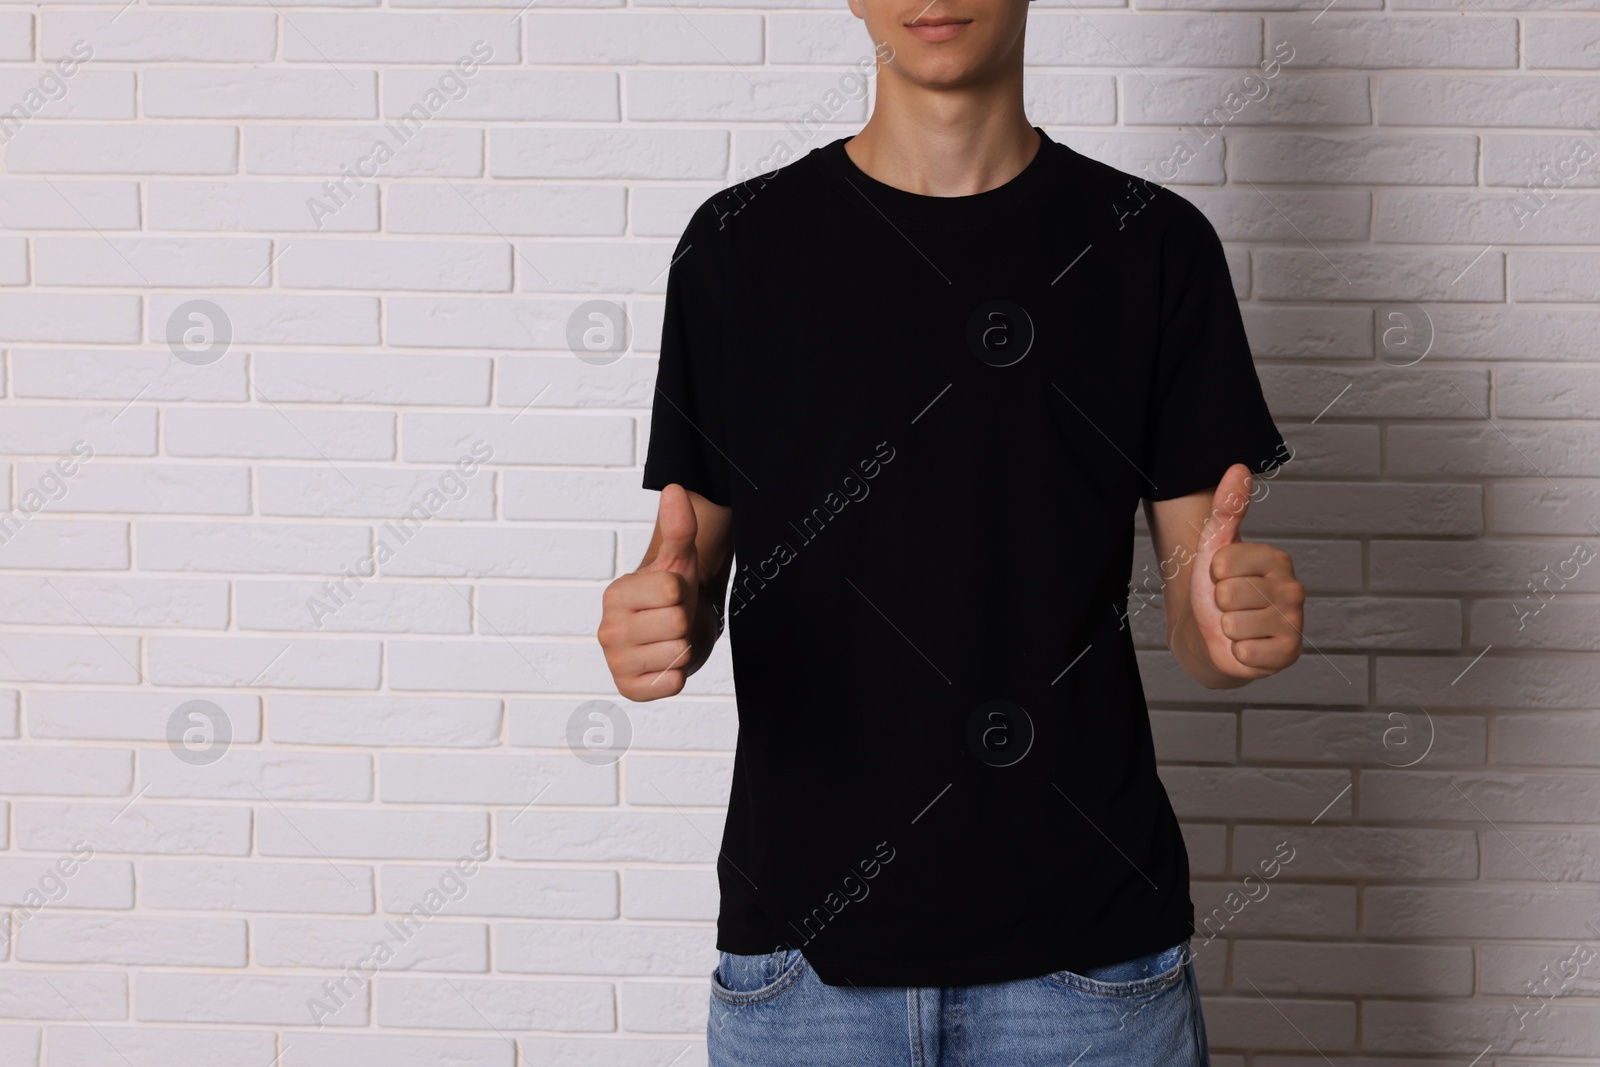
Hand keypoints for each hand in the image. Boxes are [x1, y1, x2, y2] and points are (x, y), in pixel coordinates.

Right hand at [598, 483, 702, 700]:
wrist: (677, 634)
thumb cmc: (674, 595)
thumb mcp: (681, 559)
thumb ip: (679, 527)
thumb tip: (675, 489)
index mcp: (615, 595)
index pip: (672, 591)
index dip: (683, 591)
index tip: (670, 594)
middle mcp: (608, 630)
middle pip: (677, 623)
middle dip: (684, 621)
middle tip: (672, 620)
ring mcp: (616, 662)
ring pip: (676, 653)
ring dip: (682, 648)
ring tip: (669, 640)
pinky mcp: (629, 689)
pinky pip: (669, 684)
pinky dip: (677, 675)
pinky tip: (666, 664)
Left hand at [1189, 463, 1303, 679]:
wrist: (1210, 636)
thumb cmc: (1215, 588)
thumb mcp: (1215, 546)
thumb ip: (1228, 509)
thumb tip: (1239, 468)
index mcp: (1278, 559)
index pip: (1223, 562)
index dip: (1212, 574)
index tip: (1222, 578)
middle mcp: (1293, 588)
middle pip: (1228, 594)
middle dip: (1219, 604)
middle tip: (1229, 606)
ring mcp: (1294, 623)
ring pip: (1233, 624)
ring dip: (1227, 629)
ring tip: (1237, 626)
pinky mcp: (1289, 654)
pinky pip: (1246, 653)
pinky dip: (1238, 654)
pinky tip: (1247, 646)